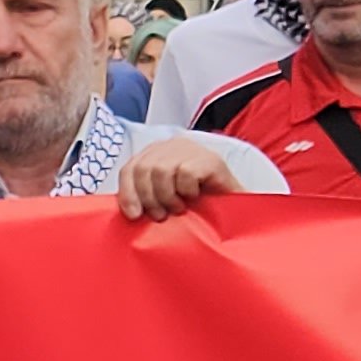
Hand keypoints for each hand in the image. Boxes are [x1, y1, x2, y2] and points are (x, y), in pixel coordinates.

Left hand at [116, 141, 245, 220]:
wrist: (235, 210)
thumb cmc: (198, 204)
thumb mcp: (164, 197)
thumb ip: (145, 194)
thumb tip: (126, 207)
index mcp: (157, 152)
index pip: (130, 168)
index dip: (128, 192)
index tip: (134, 215)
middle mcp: (173, 145)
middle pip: (143, 169)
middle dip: (148, 197)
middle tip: (161, 215)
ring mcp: (192, 149)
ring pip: (161, 170)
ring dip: (167, 196)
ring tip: (179, 207)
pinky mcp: (210, 158)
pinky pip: (185, 173)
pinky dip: (187, 190)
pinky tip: (196, 196)